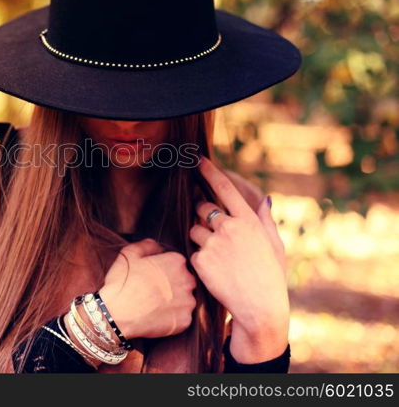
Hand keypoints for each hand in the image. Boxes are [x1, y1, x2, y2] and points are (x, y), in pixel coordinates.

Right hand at [98, 238, 196, 339]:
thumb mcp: (129, 254)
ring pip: (185, 298)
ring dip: (175, 300)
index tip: (153, 276)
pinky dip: (173, 317)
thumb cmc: (122, 282)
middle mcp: (187, 280)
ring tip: (156, 304)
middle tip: (154, 290)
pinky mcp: (185, 320)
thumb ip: (148, 245)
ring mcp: (188, 301)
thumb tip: (157, 246)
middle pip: (185, 280)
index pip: (177, 262)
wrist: (117, 314)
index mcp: (176, 261)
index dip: (164, 269)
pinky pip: (183, 317)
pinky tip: (158, 316)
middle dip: (173, 284)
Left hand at [189, 155, 288, 362]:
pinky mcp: (201, 260)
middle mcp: (230, 228)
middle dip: (204, 216)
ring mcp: (214, 244)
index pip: (225, 188)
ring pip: (194, 231)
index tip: (197, 160)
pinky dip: (200, 261)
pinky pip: (193, 253)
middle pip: (202, 209)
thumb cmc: (270, 276)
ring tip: (220, 259)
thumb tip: (266, 199)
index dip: (209, 172)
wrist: (260, 308)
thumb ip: (266, 220)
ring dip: (201, 240)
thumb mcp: (274, 246)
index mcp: (248, 221)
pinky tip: (216, 273)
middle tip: (216, 235)